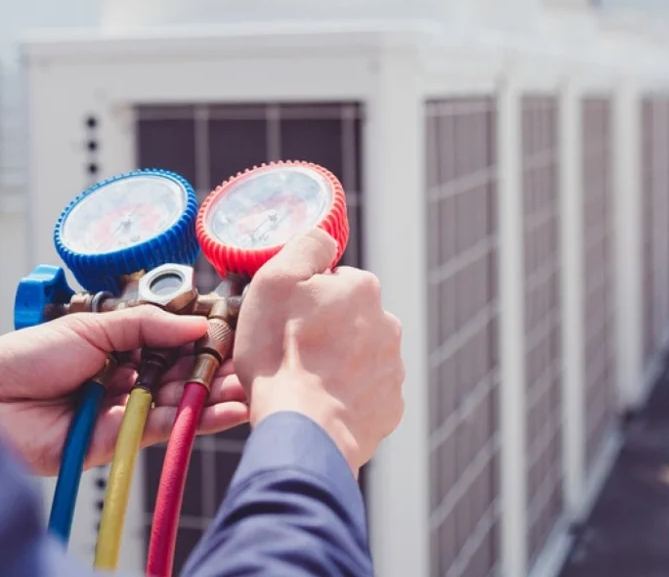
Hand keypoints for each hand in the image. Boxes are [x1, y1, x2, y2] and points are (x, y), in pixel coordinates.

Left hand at [0, 306, 248, 475]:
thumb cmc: (24, 357)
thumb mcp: (92, 326)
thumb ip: (146, 326)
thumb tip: (196, 324)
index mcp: (115, 348)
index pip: (169, 344)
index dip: (200, 341)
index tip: (231, 335)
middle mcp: (123, 380)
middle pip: (177, 376)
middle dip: (213, 372)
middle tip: (249, 366)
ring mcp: (121, 412)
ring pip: (176, 405)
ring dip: (211, 398)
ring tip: (247, 390)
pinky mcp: (116, 443)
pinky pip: (160, 431)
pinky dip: (192, 421)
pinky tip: (221, 411)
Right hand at [233, 229, 404, 473]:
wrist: (304, 428)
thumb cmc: (282, 353)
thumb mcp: (276, 280)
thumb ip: (306, 246)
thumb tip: (325, 240)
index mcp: (363, 289)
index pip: (333, 280)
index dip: (305, 298)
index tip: (286, 319)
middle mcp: (387, 323)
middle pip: (347, 318)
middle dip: (324, 330)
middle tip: (290, 352)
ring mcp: (392, 368)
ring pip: (357, 355)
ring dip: (335, 363)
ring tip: (303, 382)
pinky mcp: (389, 407)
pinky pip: (364, 392)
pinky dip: (344, 395)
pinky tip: (319, 403)